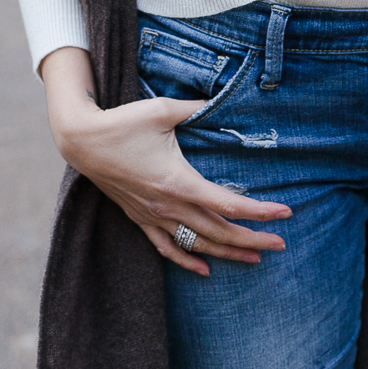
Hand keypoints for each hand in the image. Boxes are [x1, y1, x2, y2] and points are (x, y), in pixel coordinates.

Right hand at [39, 47, 290, 276]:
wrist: (82, 141)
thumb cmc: (123, 122)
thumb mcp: (163, 109)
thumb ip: (196, 107)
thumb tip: (220, 99)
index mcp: (178, 182)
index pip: (228, 205)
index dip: (259, 212)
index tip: (285, 213)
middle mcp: (168, 206)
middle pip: (219, 231)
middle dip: (252, 240)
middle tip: (281, 244)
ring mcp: (153, 216)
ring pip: (197, 244)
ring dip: (228, 253)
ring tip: (255, 259)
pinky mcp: (140, 218)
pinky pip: (167, 248)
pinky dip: (188, 260)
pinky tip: (204, 269)